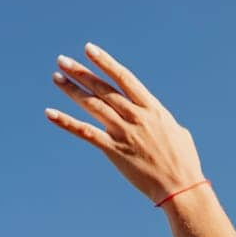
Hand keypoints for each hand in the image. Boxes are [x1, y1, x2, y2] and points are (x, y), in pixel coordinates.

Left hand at [44, 43, 205, 203]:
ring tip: (56, 77)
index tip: (89, 49)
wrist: (181, 187)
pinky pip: (86, 133)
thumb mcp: (178, 132)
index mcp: (153, 109)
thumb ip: (162, 120)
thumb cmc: (184, 161)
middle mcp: (136, 117)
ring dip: (72, 90)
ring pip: (92, 106)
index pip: (124, 78)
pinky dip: (67, 122)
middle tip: (62, 60)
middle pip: (103, 89)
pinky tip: (50, 113)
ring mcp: (124, 133)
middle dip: (82, 72)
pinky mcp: (114, 151)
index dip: (105, 62)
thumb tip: (158, 117)